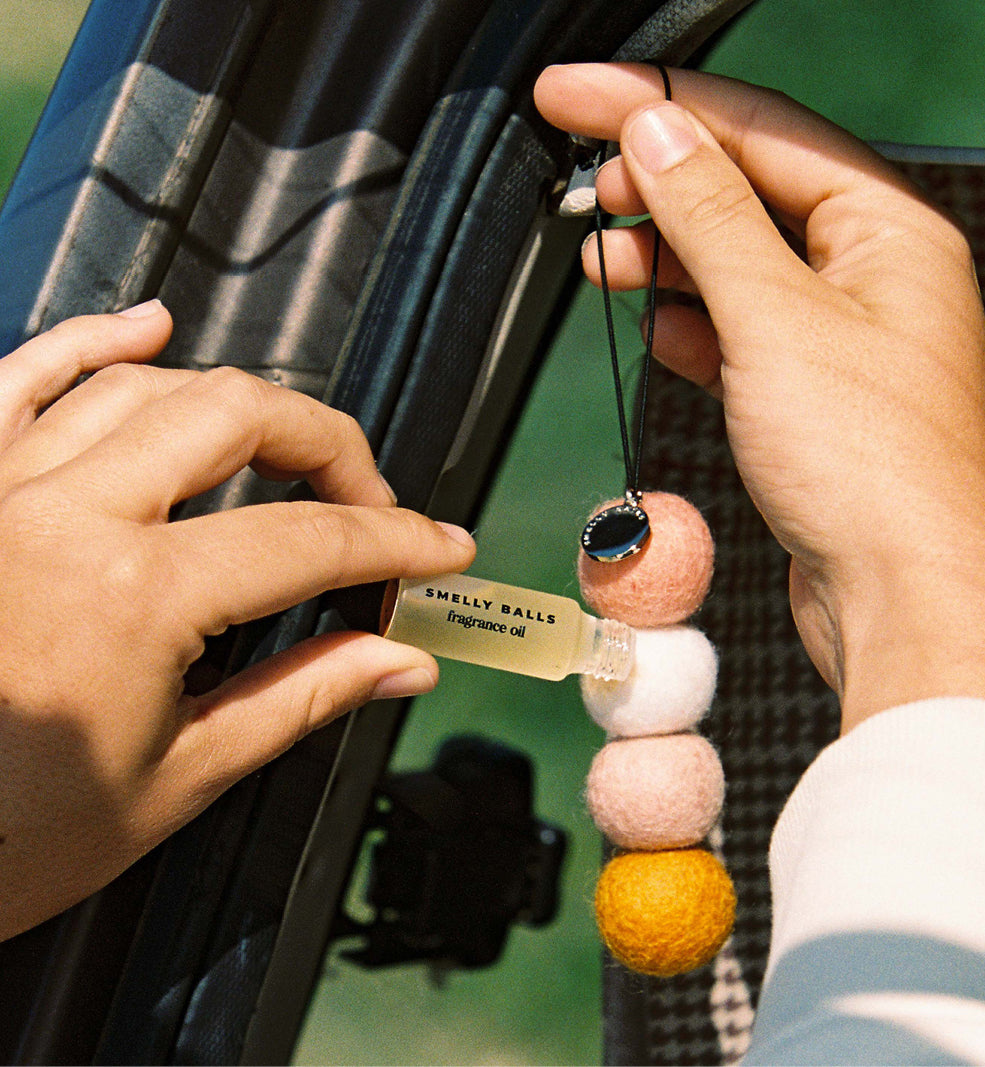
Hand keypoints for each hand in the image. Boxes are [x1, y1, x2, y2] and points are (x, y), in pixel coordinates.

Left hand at [0, 302, 475, 939]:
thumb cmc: (10, 836)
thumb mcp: (181, 775)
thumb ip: (305, 696)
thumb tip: (402, 663)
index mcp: (133, 597)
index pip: (308, 540)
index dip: (396, 542)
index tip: (439, 548)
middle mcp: (66, 518)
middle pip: (239, 417)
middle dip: (331, 447)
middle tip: (370, 501)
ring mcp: (4, 489)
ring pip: (147, 386)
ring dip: (239, 403)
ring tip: (292, 443)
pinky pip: (25, 375)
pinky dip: (91, 340)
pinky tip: (150, 326)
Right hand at [535, 64, 984, 730]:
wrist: (900, 596)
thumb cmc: (874, 468)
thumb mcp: (776, 319)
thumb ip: (710, 220)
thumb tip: (658, 137)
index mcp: (889, 230)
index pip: (759, 132)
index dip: (659, 108)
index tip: (578, 97)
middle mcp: (871, 277)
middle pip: (746, 194)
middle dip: (658, 184)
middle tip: (580, 176)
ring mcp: (840, 339)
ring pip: (734, 268)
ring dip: (663, 256)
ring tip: (598, 251)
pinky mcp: (808, 396)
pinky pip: (737, 334)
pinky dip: (689, 325)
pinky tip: (654, 321)